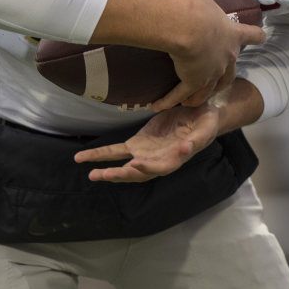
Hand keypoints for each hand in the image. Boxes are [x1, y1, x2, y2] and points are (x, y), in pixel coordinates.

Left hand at [74, 100, 221, 182]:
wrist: (199, 113)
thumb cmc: (206, 121)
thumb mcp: (206, 127)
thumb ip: (198, 138)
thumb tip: (186, 147)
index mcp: (176, 157)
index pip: (162, 167)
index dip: (150, 167)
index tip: (138, 162)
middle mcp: (158, 161)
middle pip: (139, 173)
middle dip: (122, 174)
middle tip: (105, 174)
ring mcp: (146, 154)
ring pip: (125, 167)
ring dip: (109, 171)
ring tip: (92, 175)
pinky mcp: (138, 143)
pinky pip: (116, 151)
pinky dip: (100, 155)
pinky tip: (82, 158)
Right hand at [155, 0, 264, 111]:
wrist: (188, 28)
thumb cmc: (195, 8)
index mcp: (231, 34)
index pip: (252, 35)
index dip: (256, 37)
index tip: (262, 38)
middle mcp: (227, 56)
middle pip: (231, 71)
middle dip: (225, 76)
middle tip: (218, 79)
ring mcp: (213, 73)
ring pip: (211, 88)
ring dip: (200, 94)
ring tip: (190, 100)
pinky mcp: (196, 83)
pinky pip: (184, 95)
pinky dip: (172, 100)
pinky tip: (160, 105)